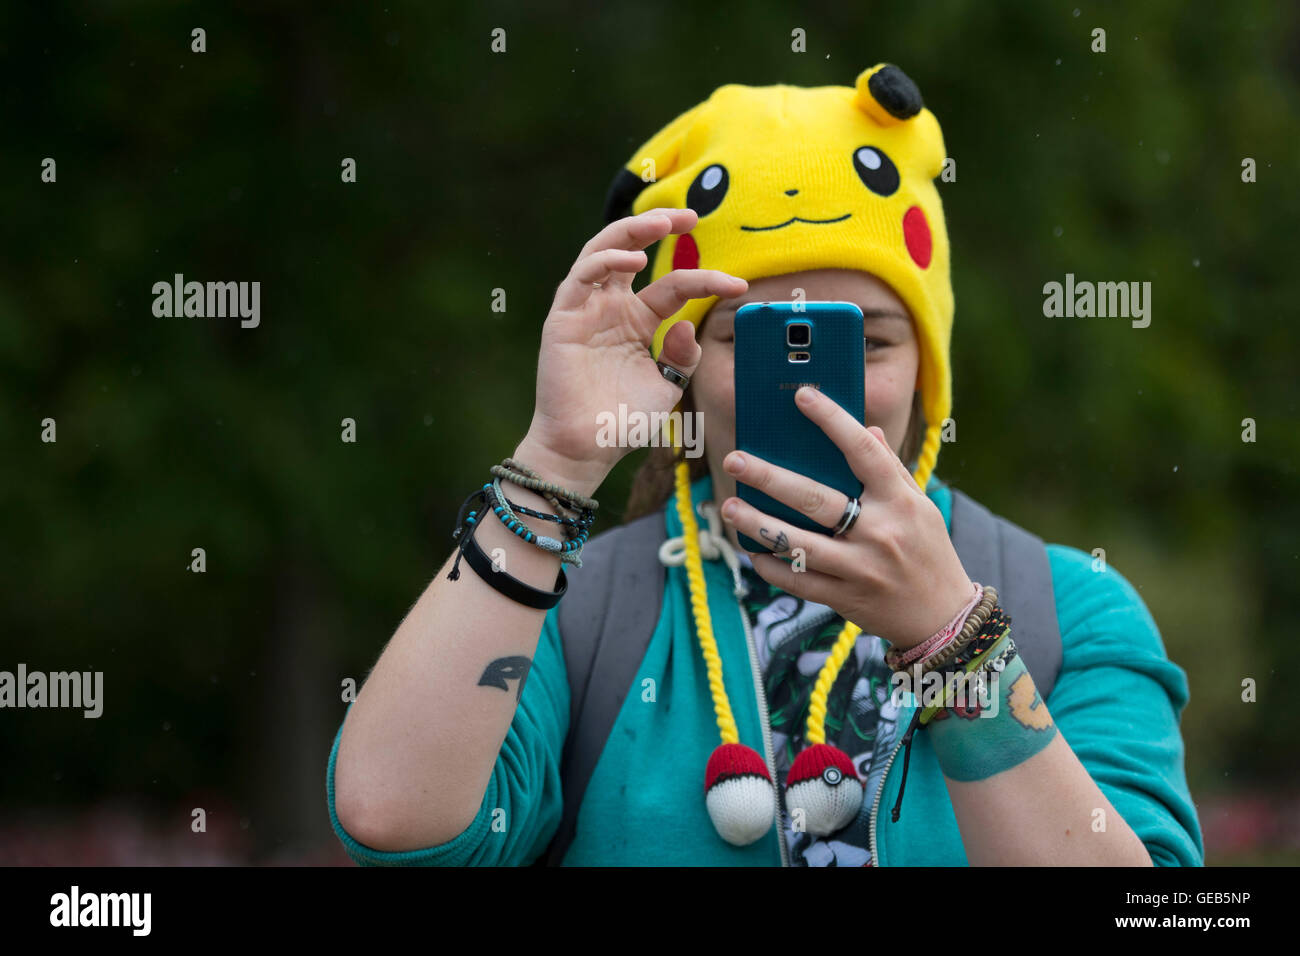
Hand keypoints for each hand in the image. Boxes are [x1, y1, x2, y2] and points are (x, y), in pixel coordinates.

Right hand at [523, 208, 747, 493]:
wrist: (588, 449)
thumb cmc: (625, 421)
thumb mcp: (669, 386)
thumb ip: (684, 355)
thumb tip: (688, 322)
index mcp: (639, 320)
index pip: (675, 286)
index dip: (707, 280)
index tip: (739, 285)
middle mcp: (612, 307)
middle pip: (632, 248)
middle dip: (659, 224)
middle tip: (691, 215)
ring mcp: (587, 310)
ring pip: (604, 251)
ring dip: (632, 231)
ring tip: (663, 224)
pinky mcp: (564, 318)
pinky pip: (582, 276)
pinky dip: (606, 260)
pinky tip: (633, 258)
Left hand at [718, 385, 973, 651]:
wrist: (944, 618)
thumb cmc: (929, 552)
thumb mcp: (921, 507)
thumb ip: (891, 469)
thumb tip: (868, 430)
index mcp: (900, 502)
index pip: (863, 452)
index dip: (833, 421)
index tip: (804, 397)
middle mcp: (880, 532)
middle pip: (815, 499)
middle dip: (769, 477)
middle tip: (735, 459)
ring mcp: (861, 568)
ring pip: (798, 543)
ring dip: (758, 524)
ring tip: (728, 506)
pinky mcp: (845, 598)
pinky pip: (799, 581)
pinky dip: (772, 566)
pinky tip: (752, 551)